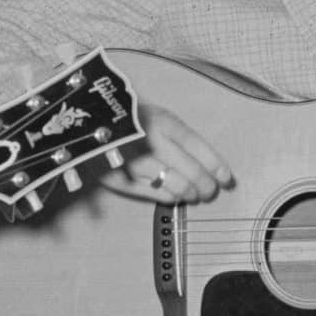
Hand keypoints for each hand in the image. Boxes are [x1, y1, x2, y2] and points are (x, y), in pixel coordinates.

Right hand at [103, 104, 231, 204]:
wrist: (88, 125)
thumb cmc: (130, 121)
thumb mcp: (157, 116)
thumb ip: (180, 137)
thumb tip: (209, 165)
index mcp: (163, 122)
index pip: (197, 146)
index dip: (215, 165)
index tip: (226, 179)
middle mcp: (152, 142)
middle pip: (191, 170)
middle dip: (206, 185)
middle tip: (210, 191)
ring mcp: (137, 163)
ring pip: (176, 186)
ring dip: (190, 194)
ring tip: (194, 196)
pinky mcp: (123, 180)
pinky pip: (155, 194)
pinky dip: (171, 198)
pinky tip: (176, 197)